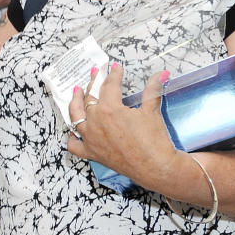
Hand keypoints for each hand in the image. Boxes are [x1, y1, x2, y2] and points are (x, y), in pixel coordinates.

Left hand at [65, 64, 176, 181]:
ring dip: (75, 103)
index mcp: (109, 109)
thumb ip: (152, 90)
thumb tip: (161, 74)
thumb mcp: (152, 111)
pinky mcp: (91, 153)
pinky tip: (74, 130)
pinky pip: (74, 145)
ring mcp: (90, 138)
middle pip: (90, 98)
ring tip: (76, 92)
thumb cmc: (153, 140)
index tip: (115, 68)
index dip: (113, 75)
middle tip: (95, 73)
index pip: (109, 86)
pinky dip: (73, 137)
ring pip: (76, 117)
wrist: (155, 166)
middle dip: (93, 83)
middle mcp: (95, 122)